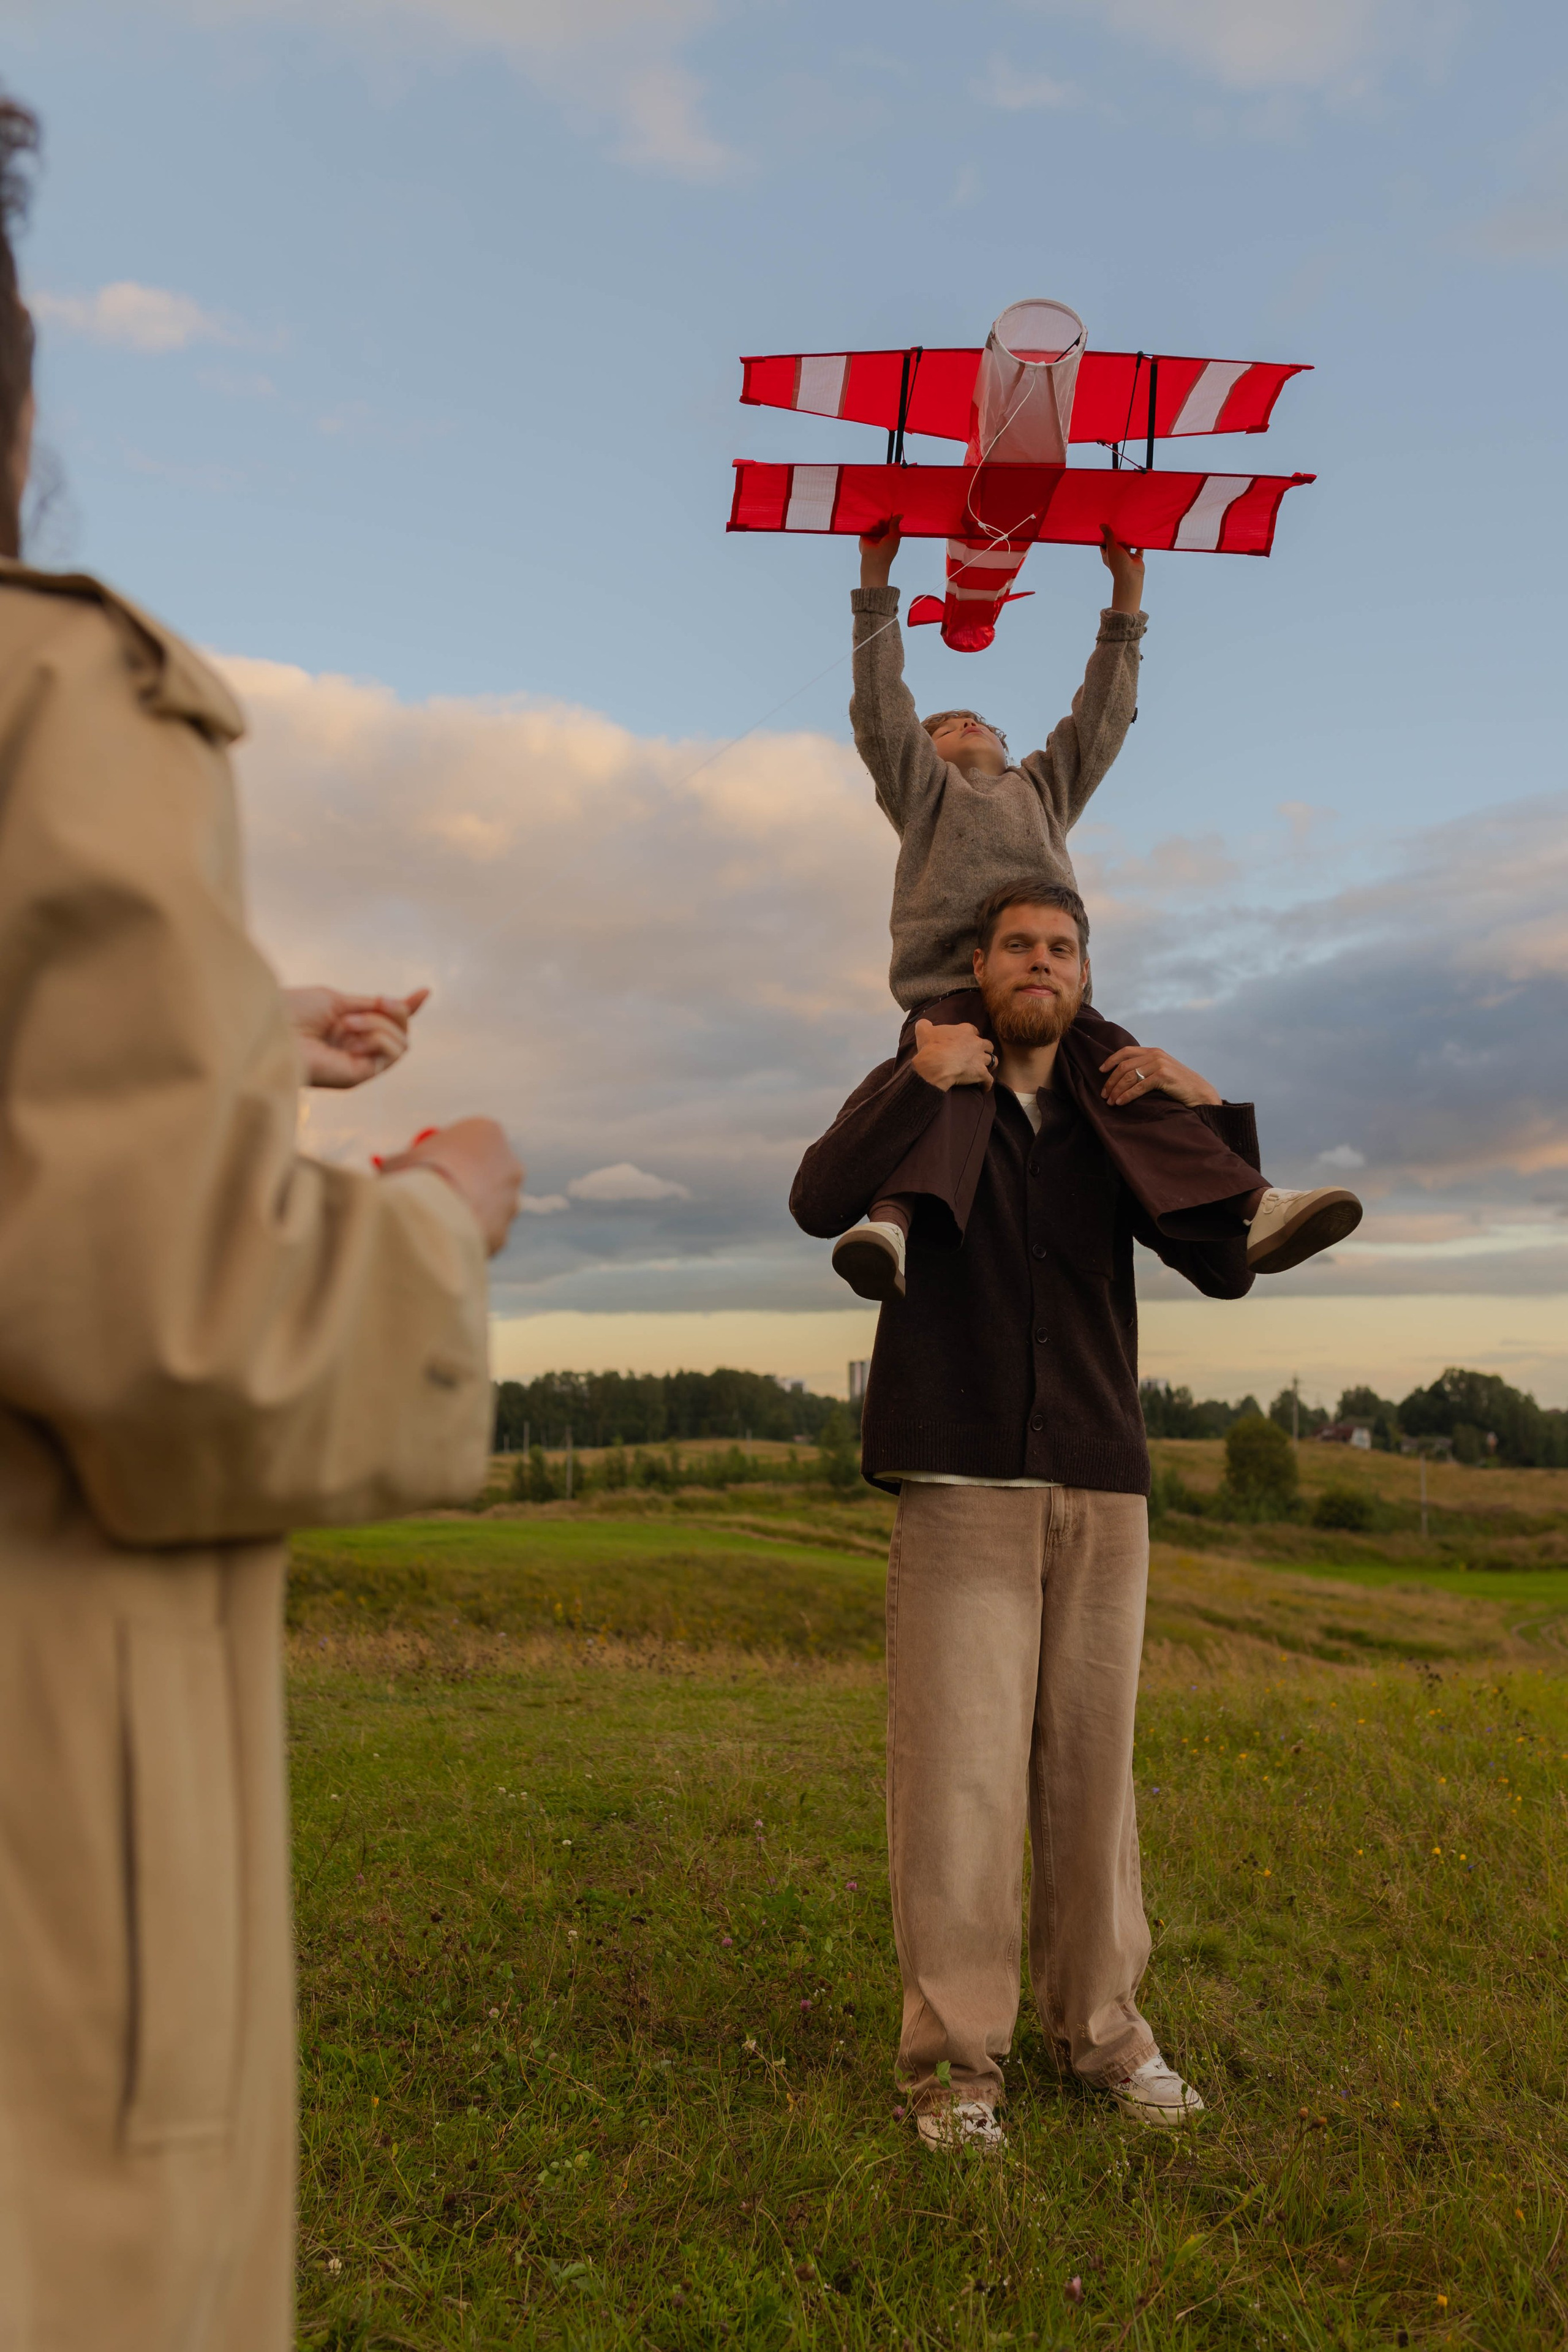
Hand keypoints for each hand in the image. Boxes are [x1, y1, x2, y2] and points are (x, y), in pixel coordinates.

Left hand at [285, 985, 428, 1088]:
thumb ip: (375, 1005)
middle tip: (378, 1001)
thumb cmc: (294, 1012)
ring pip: (401, 1043)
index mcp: (349, 1029)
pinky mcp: (358, 1077)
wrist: (271, 1026)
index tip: (424, 991)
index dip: (407, 1008)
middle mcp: (356, 1048)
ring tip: (349, 1022)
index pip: (388, 1023)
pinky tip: (351, 1034)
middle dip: (396, 1011)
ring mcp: (359, 1064)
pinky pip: (390, 1054)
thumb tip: (416, 997)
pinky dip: (377, 1037)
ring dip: (380, 1024)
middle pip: (402, 1032)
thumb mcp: (340, 1001)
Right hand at [376, 1117, 523, 1255]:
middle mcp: (509, 1164)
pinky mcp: (504, 1233)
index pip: (470, 1141)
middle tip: (437, 1194)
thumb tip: (387, 1168)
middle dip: (466, 1183)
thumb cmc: (413, 1175)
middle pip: (485, 1172)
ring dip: (468, 1213)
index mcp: (487, 1132)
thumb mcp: (400, 1159)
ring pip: (487, 1208)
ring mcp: (510, 1201)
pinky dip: (466, 1239)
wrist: (432, 1211)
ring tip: (437, 1222)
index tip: (428, 1166)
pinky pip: (481, 1237)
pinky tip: (443, 1242)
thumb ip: (403, 1162)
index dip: (446, 1154)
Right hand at [860, 518, 901, 588]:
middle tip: (885, 511)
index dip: (893, 519)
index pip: (893, 525)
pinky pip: (867, 525)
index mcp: (891, 537)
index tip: (893, 511)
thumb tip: (900, 515)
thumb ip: (895, 525)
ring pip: (875, 522)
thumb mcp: (894, 535)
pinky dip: (868, 521)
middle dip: (884, 517)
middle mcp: (883, 536)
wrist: (873, 559)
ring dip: (876, 519)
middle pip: (884, 522)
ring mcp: (874, 535)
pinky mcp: (865, 534)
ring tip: (878, 516)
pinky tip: (870, 516)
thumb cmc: (886, 551)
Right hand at [910, 1017, 995, 1092]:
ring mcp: (981, 1058)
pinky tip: (983, 1088)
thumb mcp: (924, 1030)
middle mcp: (977, 1043)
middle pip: (987, 1045)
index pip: (974, 1031)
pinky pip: (989, 1080)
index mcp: (965, 1030)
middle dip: (984, 1050)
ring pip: (992, 1061)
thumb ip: (925, 1024)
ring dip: (989, 1065)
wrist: (936, 1064)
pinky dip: (987, 1084)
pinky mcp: (981, 1073)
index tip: (967, 1041)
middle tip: (977, 1056)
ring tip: (984, 1069)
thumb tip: (924, 1023)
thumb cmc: (931, 1046)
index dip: (971, 1037)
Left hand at [1099, 526, 1144, 615]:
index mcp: (1107, 555)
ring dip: (1128, 539)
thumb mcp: (1111, 547)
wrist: (1131, 575)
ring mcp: (1126, 557)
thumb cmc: (1118, 563)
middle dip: (1118, 536)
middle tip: (1118, 524)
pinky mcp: (1136, 557)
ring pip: (1127, 545)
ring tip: (1129, 527)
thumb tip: (1102, 525)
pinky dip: (1139, 543)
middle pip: (1116, 543)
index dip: (1105, 536)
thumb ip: (1108, 536)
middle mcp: (1116, 556)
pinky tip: (1140, 536)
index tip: (1106, 527)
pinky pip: (1138, 549)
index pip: (1104, 544)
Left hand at [1100, 1044, 1219, 1109]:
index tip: (1100, 1071)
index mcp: (1153, 1051)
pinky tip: (1121, 1102)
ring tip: (1110, 1102)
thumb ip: (1146, 1067)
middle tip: (1104, 1094)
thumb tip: (1124, 1075)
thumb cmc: (1178, 1085)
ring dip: (1117, 1090)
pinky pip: (1139, 1086)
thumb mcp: (1161, 1071)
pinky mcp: (1163, 1076)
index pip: (1126, 1051)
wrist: (1200, 1092)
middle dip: (1111, 1081)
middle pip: (1124, 1066)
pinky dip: (1127, 1095)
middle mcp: (1155, 1054)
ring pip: (1129, 1076)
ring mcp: (1159, 1064)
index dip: (1111, 1060)